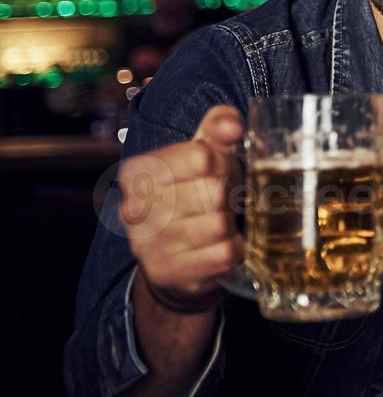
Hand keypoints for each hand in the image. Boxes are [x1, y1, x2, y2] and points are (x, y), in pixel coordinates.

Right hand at [120, 104, 243, 307]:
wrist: (177, 253)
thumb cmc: (196, 192)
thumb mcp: (206, 154)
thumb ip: (217, 127)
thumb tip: (230, 124)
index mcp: (137, 172)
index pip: (200, 157)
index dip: (223, 163)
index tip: (219, 171)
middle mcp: (133, 208)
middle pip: (212, 192)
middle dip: (229, 195)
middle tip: (223, 200)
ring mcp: (146, 244)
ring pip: (218, 225)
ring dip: (231, 223)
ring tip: (220, 222)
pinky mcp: (166, 272)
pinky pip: (223, 255)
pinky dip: (235, 249)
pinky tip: (223, 245)